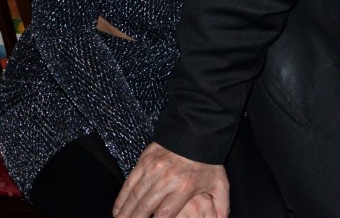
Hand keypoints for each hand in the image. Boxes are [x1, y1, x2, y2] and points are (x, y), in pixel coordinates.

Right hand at [113, 143, 228, 217]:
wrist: (198, 130)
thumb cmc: (208, 160)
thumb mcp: (219, 182)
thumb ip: (221, 204)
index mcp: (185, 186)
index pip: (165, 214)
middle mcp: (166, 179)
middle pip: (145, 208)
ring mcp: (153, 169)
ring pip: (134, 197)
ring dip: (125, 214)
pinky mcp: (144, 161)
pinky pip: (129, 184)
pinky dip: (121, 199)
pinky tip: (117, 210)